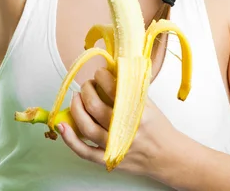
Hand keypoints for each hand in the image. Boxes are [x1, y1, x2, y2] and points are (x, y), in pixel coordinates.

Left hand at [59, 67, 179, 182]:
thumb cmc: (157, 126)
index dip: (101, 76)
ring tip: (77, 96)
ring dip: (76, 107)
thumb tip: (107, 70)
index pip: (112, 88)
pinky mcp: (108, 160)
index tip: (99, 72)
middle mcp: (126, 129)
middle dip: (86, 90)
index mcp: (138, 112)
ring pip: (86, 126)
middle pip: (95, 106)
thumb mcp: (148, 103)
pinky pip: (84, 152)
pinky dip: (70, 139)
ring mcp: (116, 146)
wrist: (168, 156)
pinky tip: (62, 125)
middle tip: (87, 84)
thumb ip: (129, 88)